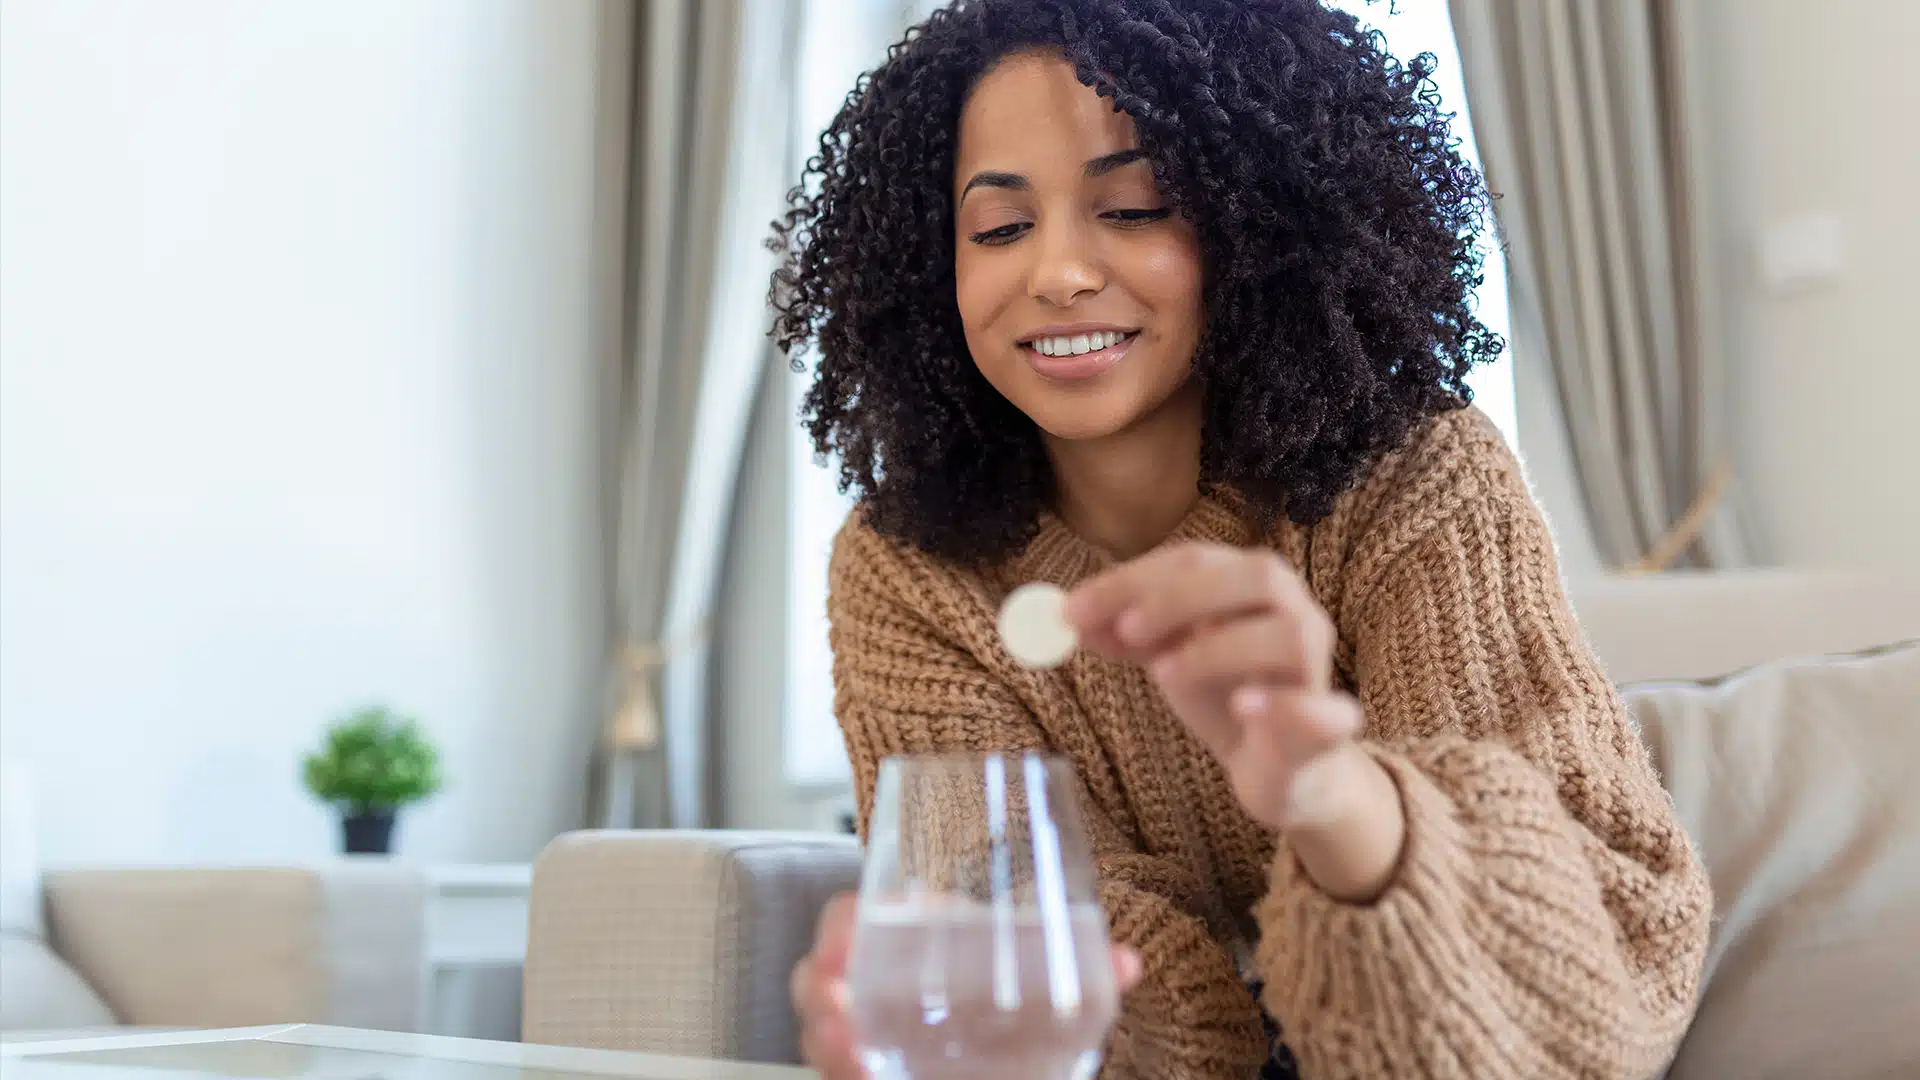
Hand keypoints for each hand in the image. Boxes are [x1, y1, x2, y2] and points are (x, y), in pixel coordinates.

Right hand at [792, 893, 1144, 1078]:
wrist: (992, 1039)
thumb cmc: (994, 985)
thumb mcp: (1028, 971)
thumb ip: (1076, 968)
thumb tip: (1126, 964)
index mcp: (904, 933)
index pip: (853, 916)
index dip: (843, 923)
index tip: (852, 933)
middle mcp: (870, 979)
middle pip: (822, 976)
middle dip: (821, 988)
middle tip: (841, 1003)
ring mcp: (863, 1027)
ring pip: (821, 1029)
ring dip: (826, 1039)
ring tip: (848, 1049)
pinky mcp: (866, 1064)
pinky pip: (838, 1067)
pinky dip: (843, 1069)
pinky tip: (864, 1074)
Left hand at [1066, 542, 1405, 900]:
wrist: (1280, 769)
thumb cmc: (1224, 696)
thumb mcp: (1165, 657)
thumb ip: (1125, 634)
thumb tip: (1066, 616)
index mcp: (1248, 584)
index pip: (1192, 561)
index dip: (1131, 580)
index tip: (1072, 610)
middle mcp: (1293, 612)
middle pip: (1254, 576)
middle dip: (1182, 598)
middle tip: (1126, 630)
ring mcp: (1316, 668)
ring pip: (1289, 634)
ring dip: (1221, 647)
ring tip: (1166, 673)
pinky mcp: (1329, 727)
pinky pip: (1325, 710)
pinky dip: (1284, 705)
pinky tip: (1244, 707)